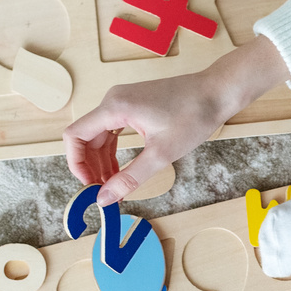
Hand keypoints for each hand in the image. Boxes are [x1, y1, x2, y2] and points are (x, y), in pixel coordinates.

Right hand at [63, 36, 289, 205]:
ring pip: (99, 134)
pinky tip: (121, 169)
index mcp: (114, 108)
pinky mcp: (133, 103)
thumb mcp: (161, 154)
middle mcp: (113, 100)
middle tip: (103, 192)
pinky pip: (113, 129)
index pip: (75, 135)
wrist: (216, 92)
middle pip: (86, 137)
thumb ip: (129, 178)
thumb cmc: (193, 117)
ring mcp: (123, 100)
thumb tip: (104, 198)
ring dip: (102, 160)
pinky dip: (113, 150)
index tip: (89, 185)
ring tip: (113, 185)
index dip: (76, 164)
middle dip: (90, 166)